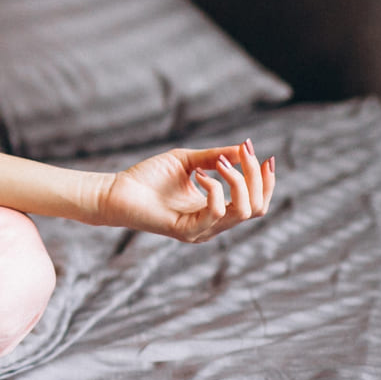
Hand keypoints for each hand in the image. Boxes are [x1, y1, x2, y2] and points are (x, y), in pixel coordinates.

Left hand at [92, 139, 275, 242]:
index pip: (256, 203)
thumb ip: (216, 157)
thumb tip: (244, 149)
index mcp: (216, 210)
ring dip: (238, 180)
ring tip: (220, 163)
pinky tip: (199, 175)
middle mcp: (213, 224)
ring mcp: (202, 230)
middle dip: (256, 177)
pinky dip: (214, 189)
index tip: (264, 156)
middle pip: (257, 207)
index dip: (265, 181)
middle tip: (244, 152)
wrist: (115, 191)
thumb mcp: (188, 161)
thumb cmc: (148, 177)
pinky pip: (216, 212)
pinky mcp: (187, 230)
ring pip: (243, 211)